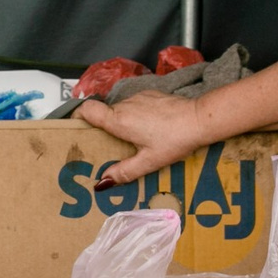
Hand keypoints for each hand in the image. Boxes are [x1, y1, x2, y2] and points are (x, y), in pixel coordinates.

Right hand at [74, 91, 211, 185]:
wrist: (200, 118)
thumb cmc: (174, 140)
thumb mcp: (149, 162)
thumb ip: (123, 172)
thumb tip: (101, 183)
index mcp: (119, 120)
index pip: (86, 109)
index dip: (77, 116)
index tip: (77, 130)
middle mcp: (125, 104)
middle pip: (104, 113)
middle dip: (102, 128)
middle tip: (109, 146)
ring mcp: (138, 97)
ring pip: (120, 110)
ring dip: (121, 123)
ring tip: (133, 141)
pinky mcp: (151, 94)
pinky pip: (135, 105)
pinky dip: (135, 116)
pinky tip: (149, 129)